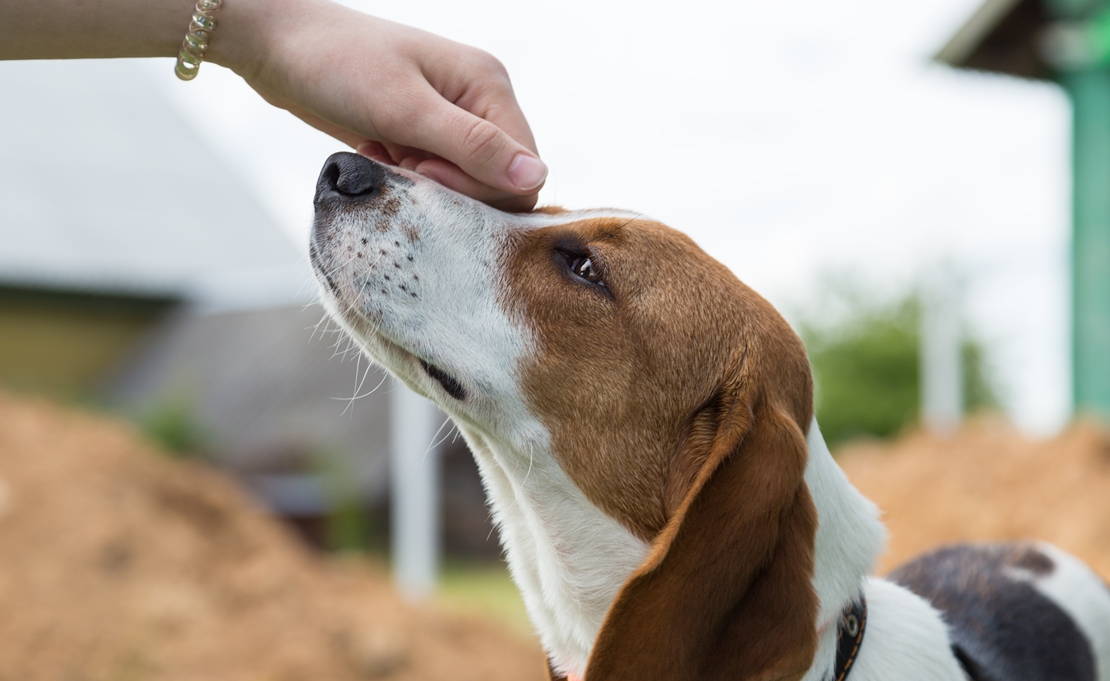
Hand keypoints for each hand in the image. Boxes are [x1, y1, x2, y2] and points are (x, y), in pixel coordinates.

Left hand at [212, 0, 545, 211]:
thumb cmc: (338, 65)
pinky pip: (435, 179)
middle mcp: (479, 102)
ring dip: (426, 187)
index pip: (522, 169)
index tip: (425, 175)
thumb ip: (472, 145)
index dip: (481, 190)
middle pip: (496, 182)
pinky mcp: (424, 134)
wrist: (278, 47)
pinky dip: (408, 179)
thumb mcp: (404, 108)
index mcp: (489, 86)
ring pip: (464, 186)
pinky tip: (378, 156)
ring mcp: (452, 119)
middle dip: (453, 190)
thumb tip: (535, 179)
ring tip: (387, 159)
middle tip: (404, 169)